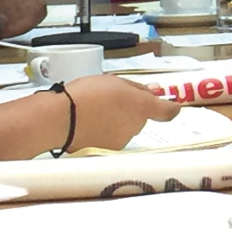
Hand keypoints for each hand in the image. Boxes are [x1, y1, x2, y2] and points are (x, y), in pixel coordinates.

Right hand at [63, 76, 180, 152]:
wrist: (59, 119)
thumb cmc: (86, 94)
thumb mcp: (113, 80)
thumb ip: (136, 88)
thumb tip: (153, 92)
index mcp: (142, 106)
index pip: (167, 111)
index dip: (170, 108)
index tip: (172, 107)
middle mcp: (136, 126)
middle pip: (140, 117)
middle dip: (130, 110)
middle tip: (110, 99)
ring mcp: (122, 141)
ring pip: (124, 128)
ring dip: (116, 122)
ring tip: (93, 111)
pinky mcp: (107, 151)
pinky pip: (109, 138)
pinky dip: (102, 132)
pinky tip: (86, 124)